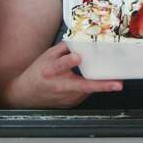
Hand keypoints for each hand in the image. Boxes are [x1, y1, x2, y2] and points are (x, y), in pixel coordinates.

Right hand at [5, 42, 121, 107]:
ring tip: (110, 79)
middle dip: (101, 85)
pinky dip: (88, 87)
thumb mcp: (47, 56)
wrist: (25, 94)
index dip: (69, 62)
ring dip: (97, 83)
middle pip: (82, 86)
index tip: (78, 58)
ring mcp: (65, 98)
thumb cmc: (36, 74)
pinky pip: (84, 94)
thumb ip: (64, 48)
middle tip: (117, 83)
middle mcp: (59, 86)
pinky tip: (87, 82)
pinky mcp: (70, 103)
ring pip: (87, 89)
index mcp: (50, 71)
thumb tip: (80, 39)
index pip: (60, 66)